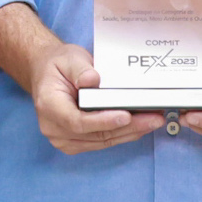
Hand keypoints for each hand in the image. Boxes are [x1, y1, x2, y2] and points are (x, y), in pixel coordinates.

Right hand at [28, 38, 163, 154]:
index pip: (77, 121)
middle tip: (153, 118)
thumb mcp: (69, 58)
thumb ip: (81, 69)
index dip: (103, 121)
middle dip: (128, 127)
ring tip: (152, 121)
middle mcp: (54, 128)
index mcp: (48, 106)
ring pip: (102, 141)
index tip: (126, 116)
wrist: (47, 74)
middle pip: (95, 135)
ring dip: (130, 132)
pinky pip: (102, 142)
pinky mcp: (76, 143)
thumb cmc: (58, 66)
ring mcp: (64, 139)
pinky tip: (140, 126)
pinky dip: (122, 134)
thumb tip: (93, 80)